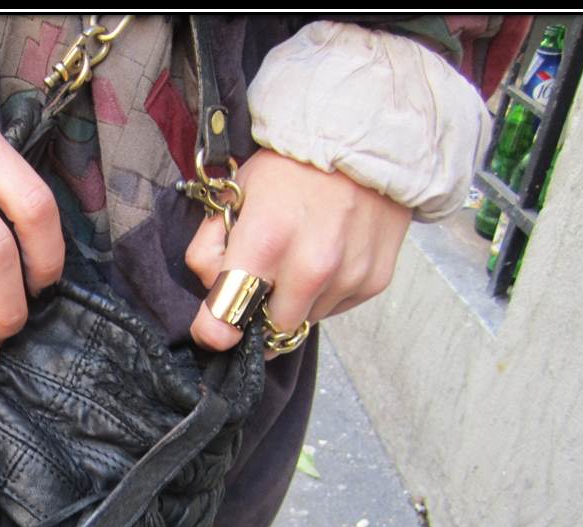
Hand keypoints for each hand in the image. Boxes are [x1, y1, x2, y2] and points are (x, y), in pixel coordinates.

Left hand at [186, 148, 411, 359]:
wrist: (366, 138)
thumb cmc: (291, 168)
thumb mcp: (235, 194)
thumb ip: (209, 248)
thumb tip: (213, 291)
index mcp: (265, 241)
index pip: (226, 318)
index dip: (213, 331)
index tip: (213, 330)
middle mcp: (310, 266)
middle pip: (270, 332)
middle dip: (259, 316)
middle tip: (259, 287)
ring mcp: (347, 277)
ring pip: (305, 321)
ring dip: (294, 304)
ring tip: (299, 259)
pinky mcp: (374, 281)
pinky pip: (336, 308)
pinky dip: (324, 293)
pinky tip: (327, 256)